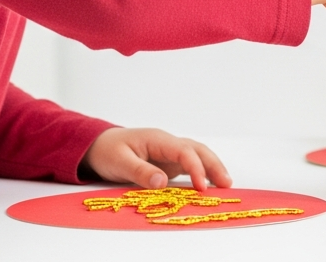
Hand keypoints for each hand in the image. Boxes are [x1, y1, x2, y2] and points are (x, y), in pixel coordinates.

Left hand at [83, 127, 231, 190]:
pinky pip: (190, 165)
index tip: (201, 187)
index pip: (184, 151)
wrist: (98, 146)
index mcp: (158, 139)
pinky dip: (202, 172)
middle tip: (227, 184)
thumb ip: (140, 172)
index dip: (195, 168)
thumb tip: (162, 182)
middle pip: (197, 150)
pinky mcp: (168, 162)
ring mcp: (169, 152)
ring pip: (197, 155)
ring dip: (212, 168)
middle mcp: (168, 144)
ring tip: (225, 185)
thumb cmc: (108, 151)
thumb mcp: (119, 162)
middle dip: (214, 165)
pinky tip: (209, 184)